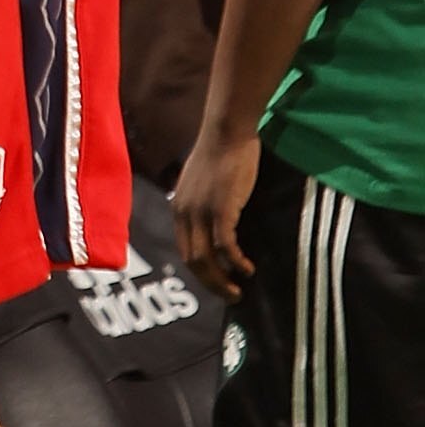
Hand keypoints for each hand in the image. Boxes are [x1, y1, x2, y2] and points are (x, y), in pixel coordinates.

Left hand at [172, 123, 259, 299]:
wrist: (227, 131)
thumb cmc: (221, 153)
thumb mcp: (202, 183)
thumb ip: (203, 203)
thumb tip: (214, 222)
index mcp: (179, 209)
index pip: (184, 251)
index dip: (200, 272)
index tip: (217, 282)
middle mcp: (185, 214)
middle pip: (193, 262)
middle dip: (211, 284)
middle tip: (230, 295)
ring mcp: (201, 213)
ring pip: (207, 260)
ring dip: (222, 280)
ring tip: (239, 290)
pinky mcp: (221, 210)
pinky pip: (227, 247)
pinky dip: (236, 263)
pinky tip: (248, 269)